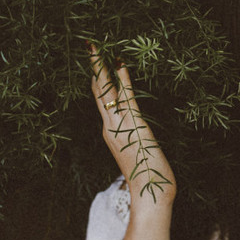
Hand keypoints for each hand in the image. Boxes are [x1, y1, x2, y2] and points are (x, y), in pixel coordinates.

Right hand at [90, 48, 175, 209]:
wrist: (150, 194)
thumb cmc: (147, 177)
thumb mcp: (135, 152)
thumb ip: (130, 140)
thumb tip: (133, 131)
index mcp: (110, 132)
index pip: (100, 99)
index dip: (96, 78)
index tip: (94, 60)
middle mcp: (110, 127)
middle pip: (98, 91)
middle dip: (94, 67)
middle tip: (89, 45)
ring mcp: (120, 126)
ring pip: (107, 92)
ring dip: (103, 68)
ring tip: (97, 48)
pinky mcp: (135, 127)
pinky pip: (126, 99)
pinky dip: (123, 81)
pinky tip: (120, 65)